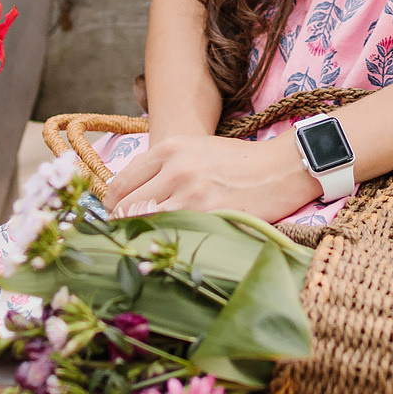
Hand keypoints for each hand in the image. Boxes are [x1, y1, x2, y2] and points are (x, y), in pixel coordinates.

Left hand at [103, 131, 319, 223]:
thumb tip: (132, 193)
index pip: (121, 182)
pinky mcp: (208, 214)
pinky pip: (171, 233)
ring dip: (138, 234)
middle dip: (120, 222)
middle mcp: (176, 167)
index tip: (115, 215)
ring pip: (143, 222)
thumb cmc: (238, 160)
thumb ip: (163, 165)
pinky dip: (162, 241)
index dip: (112, 204)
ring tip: (141, 243)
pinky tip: (165, 246)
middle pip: (125, 204)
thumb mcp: (196, 148)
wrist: (280, 168)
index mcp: (170, 148)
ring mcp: (191, 193)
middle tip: (125, 233)